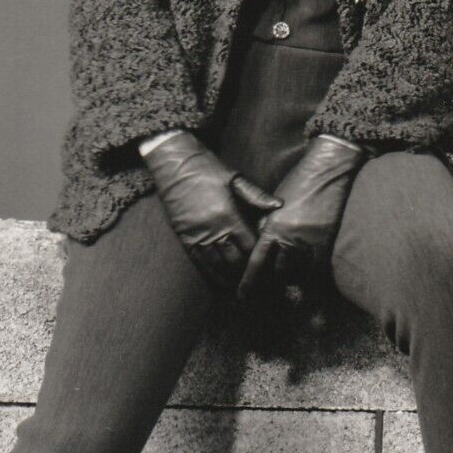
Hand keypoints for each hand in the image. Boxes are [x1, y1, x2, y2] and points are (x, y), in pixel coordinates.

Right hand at [140, 130, 281, 291]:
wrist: (174, 163)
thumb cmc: (207, 168)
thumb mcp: (235, 178)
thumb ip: (256, 196)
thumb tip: (279, 206)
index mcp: (229, 215)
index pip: (250, 246)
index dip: (261, 259)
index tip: (272, 268)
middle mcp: (213, 229)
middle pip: (236, 261)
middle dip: (250, 274)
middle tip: (264, 285)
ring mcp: (197, 235)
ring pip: (218, 266)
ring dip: (232, 279)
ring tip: (245, 289)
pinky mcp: (185, 238)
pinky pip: (200, 263)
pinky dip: (212, 276)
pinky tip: (222, 284)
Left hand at [237, 135, 367, 300]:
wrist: (326, 170)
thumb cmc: (298, 183)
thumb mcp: (274, 205)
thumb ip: (266, 227)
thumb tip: (261, 247)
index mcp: (273, 226)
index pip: (257, 262)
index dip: (248, 282)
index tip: (241, 296)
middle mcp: (291, 237)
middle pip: (278, 272)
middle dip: (272, 280)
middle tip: (268, 285)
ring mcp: (311, 240)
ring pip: (298, 272)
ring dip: (292, 277)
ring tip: (287, 278)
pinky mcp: (328, 241)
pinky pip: (317, 268)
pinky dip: (310, 273)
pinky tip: (306, 274)